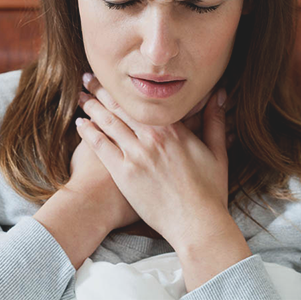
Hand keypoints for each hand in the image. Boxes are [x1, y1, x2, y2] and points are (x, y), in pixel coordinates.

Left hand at [76, 73, 231, 248]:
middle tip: (89, 78)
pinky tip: (80, 123)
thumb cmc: (210, 191)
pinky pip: (101, 146)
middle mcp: (152, 136)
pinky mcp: (124, 173)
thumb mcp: (218, 152)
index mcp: (174, 128)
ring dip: (92, 106)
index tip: (116, 76)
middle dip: (103, 90)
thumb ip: (214, 120)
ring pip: (108, 122)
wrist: (197, 223)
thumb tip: (220, 94)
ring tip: (81, 96)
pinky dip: (89, 132)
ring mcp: (137, 153)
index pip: (144, 100)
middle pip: (122, 106)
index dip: (127, 87)